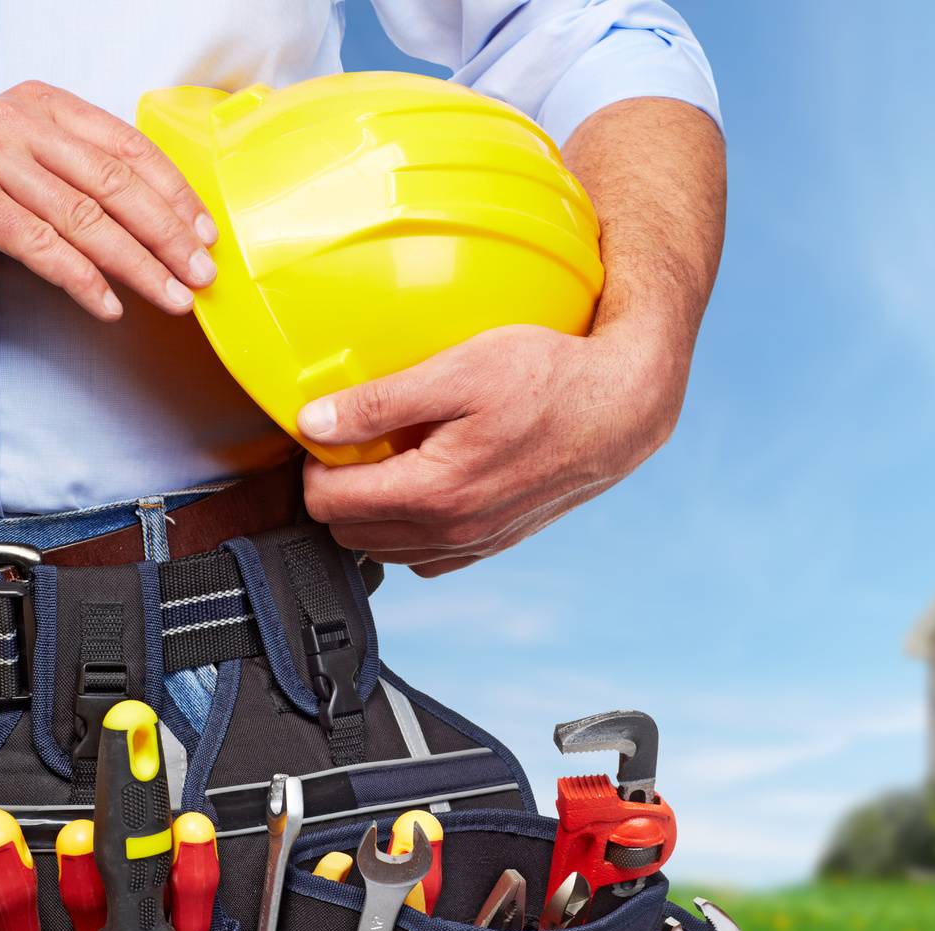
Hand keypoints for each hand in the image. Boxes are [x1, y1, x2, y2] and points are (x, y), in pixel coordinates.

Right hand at [0, 80, 216, 319]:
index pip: (130, 147)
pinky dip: (81, 281)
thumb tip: (169, 225)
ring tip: (171, 296)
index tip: (206, 233)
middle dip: (168, 235)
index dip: (176, 194)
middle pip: (115, 185)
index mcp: (49, 106)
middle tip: (200, 273)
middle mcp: (20, 124)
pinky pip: (40, 246)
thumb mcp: (32, 158)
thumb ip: (87, 175)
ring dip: (137, 266)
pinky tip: (109, 305)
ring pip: (84, 219)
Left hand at [297, 324, 688, 576]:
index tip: (331, 431)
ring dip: (374, 512)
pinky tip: (428, 483)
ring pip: (386, 550)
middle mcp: (452, 531)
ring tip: (393, 460)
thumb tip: (313, 423)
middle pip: (349, 533)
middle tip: (360, 442)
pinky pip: (427, 556)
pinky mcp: (495, 542)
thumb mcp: (458, 370)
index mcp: (434, 492)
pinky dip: (411, 529)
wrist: (621, 406)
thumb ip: (379, 402)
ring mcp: (476, 544)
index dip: (315, 464)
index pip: (328, 502)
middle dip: (339, 490)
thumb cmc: (549, 379)